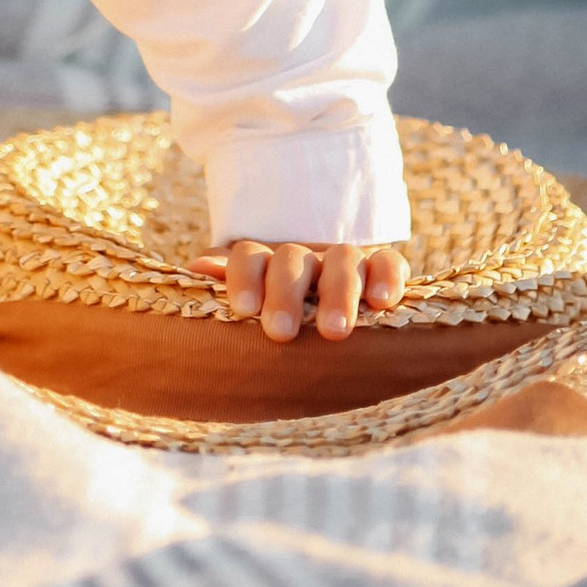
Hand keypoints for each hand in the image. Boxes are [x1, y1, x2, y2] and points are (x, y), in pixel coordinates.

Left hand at [194, 238, 409, 340]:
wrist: (318, 310)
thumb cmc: (269, 315)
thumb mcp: (244, 302)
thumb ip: (223, 284)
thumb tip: (197, 270)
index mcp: (264, 264)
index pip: (248, 255)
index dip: (243, 276)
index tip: (244, 309)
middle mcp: (303, 258)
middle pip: (293, 259)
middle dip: (285, 292)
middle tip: (280, 331)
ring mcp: (342, 262)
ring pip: (343, 258)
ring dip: (338, 292)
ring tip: (333, 331)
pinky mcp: (379, 270)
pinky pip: (389, 262)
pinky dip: (387, 275)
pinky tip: (382, 302)